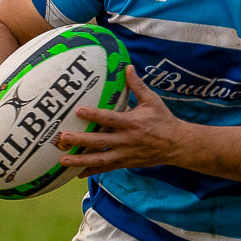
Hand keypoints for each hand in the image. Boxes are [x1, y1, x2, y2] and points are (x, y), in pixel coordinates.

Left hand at [55, 67, 186, 174]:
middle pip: (99, 141)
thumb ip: (137, 85)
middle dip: (80, 140)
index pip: (109, 118)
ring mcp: (125, 154)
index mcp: (131, 123)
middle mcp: (126, 140)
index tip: (78, 111)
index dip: (93, 115)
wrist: (176, 145)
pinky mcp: (126, 163)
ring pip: (100, 159)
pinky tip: (77, 173)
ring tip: (64, 160)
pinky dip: (92, 171)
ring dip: (81, 160)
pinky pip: (106, 168)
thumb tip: (128, 67)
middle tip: (63, 137)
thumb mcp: (152, 100)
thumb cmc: (163, 120)